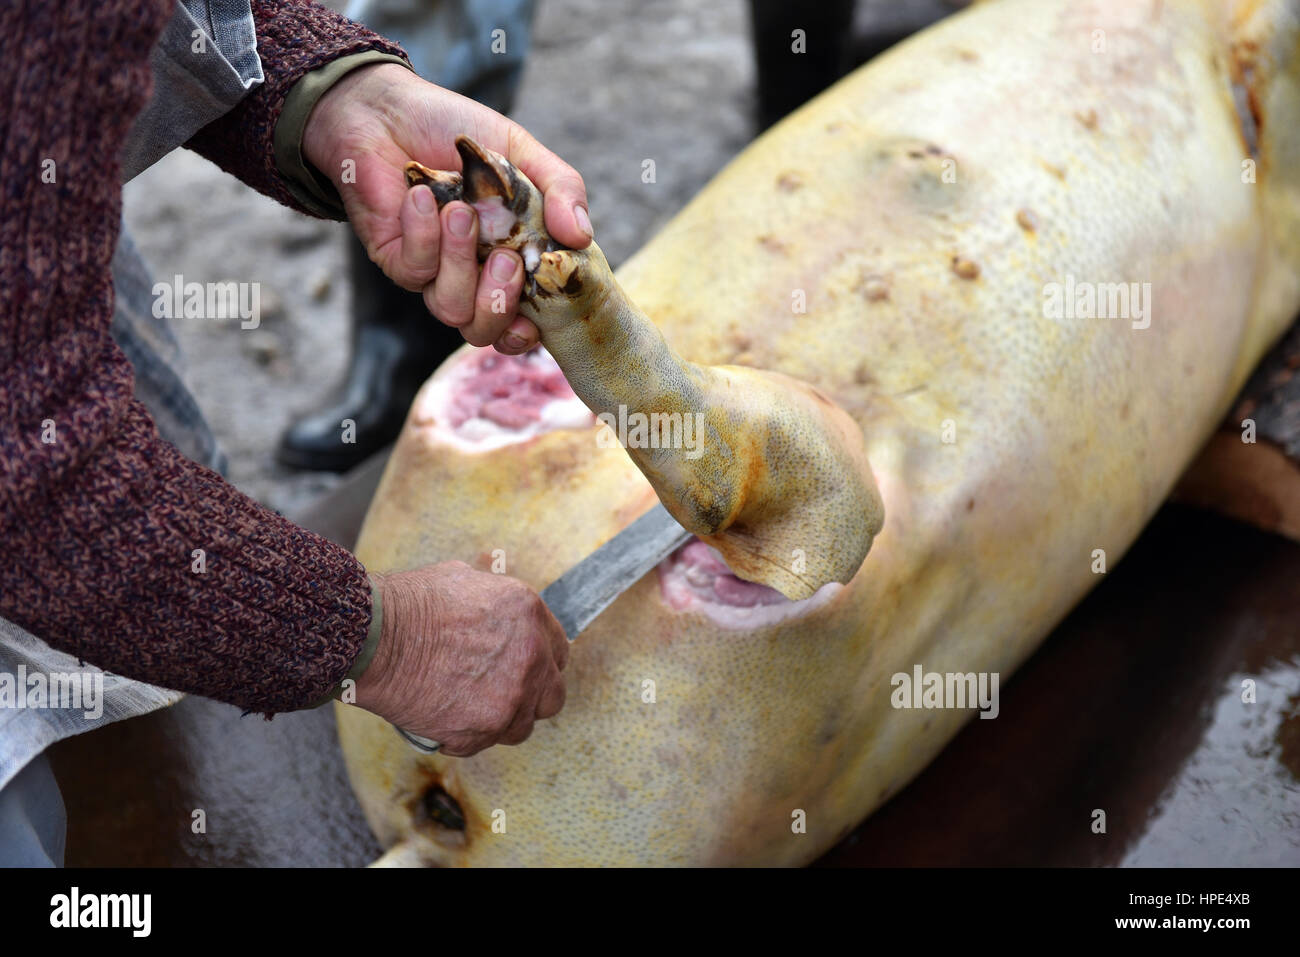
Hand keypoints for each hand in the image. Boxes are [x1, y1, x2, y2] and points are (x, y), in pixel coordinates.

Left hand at [302, 62, 592, 354]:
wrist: (386, 108)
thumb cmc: (456, 131)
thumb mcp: (523, 153)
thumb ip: (561, 189)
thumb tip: (582, 236)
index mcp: (509, 259)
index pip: (521, 320)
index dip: (527, 333)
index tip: (537, 318)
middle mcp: (470, 275)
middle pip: (484, 330)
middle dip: (498, 305)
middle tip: (504, 259)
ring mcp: (431, 271)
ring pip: (450, 309)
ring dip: (461, 263)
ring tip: (460, 213)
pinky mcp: (394, 259)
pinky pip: (414, 271)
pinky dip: (423, 234)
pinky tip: (422, 196)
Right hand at [354, 563, 567, 756]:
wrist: (373, 637)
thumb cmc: (408, 605)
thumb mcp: (464, 580)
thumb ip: (494, 602)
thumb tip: (495, 610)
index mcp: (530, 615)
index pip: (558, 651)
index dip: (540, 661)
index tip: (523, 668)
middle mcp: (531, 658)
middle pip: (552, 696)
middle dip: (531, 697)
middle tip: (500, 693)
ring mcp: (510, 698)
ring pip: (521, 727)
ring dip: (499, 720)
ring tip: (464, 706)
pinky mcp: (482, 731)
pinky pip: (484, 743)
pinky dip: (465, 736)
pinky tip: (442, 715)